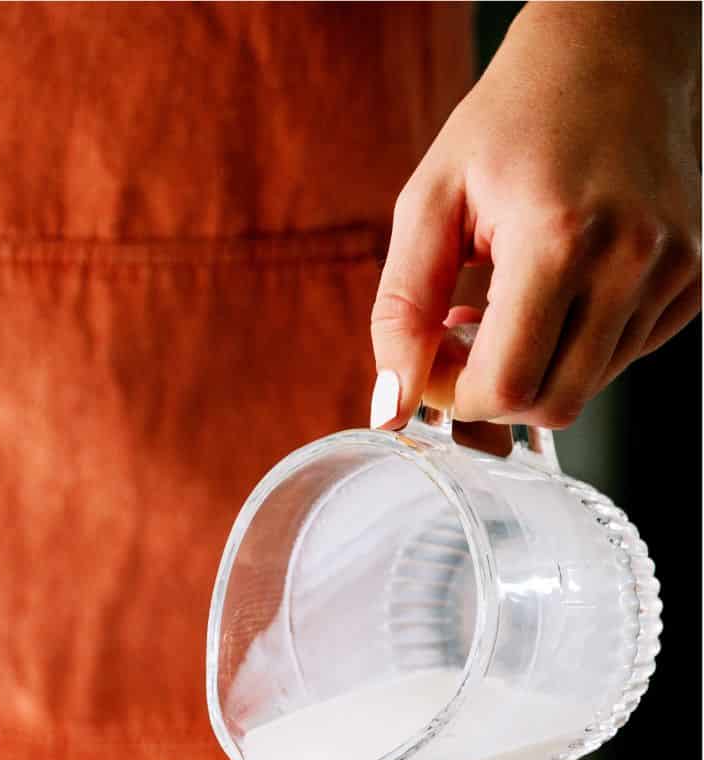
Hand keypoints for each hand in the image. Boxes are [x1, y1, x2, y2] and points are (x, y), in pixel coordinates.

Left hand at [370, 1, 700, 428]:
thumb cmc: (518, 114)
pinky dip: (576, 349)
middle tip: (461, 338)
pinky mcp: (691, 280)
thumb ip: (400, 310)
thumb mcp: (431, 200)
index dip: (455, 394)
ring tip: (503, 303)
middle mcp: (630, 260)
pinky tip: (552, 296)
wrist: (613, 49)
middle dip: (493, 394)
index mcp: (561, 238)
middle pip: (551, 405)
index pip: (506, 386)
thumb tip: (390, 406)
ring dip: (534, 369)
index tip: (432, 359)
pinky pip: (622, 358)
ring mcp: (671, 272)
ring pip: (586, 389)